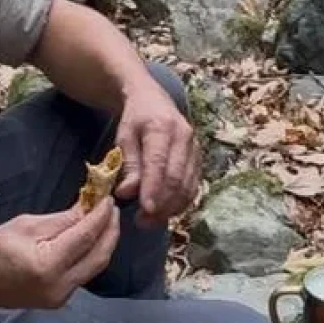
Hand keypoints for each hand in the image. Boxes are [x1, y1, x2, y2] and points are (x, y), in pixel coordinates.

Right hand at [0, 200, 119, 312]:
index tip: (108, 199)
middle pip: (99, 256)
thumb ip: (61, 220)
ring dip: (104, 242)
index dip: (101, 216)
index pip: (86, 237)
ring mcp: (62, 296)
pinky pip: (84, 273)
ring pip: (95, 266)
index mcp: (47, 265)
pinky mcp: (61, 299)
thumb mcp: (25, 226)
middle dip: (110, 230)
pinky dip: (91, 254)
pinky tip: (91, 238)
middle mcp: (60, 285)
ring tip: (105, 220)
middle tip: (111, 209)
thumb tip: (87, 209)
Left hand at [115, 77, 200, 223]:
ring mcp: (195, 148)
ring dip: (171, 208)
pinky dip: (181, 203)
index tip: (145, 209)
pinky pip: (194, 186)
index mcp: (162, 127)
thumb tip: (126, 194)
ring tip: (150, 221)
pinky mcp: (199, 159)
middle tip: (142, 222)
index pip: (159, 163)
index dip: (154, 188)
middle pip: (177, 178)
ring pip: (188, 186)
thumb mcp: (123, 137)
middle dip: (162, 204)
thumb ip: (127, 165)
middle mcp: (185, 137)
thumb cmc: (135, 119)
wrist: (154, 100)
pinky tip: (165, 212)